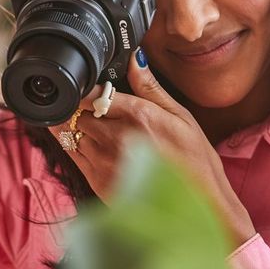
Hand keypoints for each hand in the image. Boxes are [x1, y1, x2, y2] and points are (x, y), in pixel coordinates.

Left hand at [50, 52, 256, 251]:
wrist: (198, 209)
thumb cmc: (195, 163)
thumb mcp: (181, 117)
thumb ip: (151, 88)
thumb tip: (135, 59)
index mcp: (138, 115)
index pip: (95, 93)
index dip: (91, 91)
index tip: (94, 92)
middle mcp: (116, 137)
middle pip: (79, 112)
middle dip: (82, 110)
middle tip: (92, 111)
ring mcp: (104, 161)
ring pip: (71, 134)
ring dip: (76, 128)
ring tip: (90, 129)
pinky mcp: (98, 182)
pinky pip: (73, 156)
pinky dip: (74, 146)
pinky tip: (86, 144)